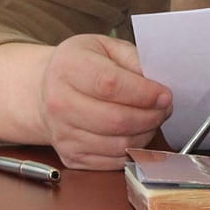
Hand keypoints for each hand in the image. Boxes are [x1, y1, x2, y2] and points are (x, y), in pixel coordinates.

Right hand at [33, 35, 173, 170]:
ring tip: (150, 120)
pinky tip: (134, 133)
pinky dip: (132, 150)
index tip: (164, 95)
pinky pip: (113, 161)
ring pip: (119, 144)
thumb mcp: (104, 47)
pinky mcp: (71, 156)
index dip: (144, 93)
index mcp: (68, 67)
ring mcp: (63, 133)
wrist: (45, 91)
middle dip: (151, 116)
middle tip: (163, 109)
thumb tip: (157, 83)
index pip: (111, 85)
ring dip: (145, 134)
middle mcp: (59, 102)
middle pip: (117, 119)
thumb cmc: (79, 67)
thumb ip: (133, 60)